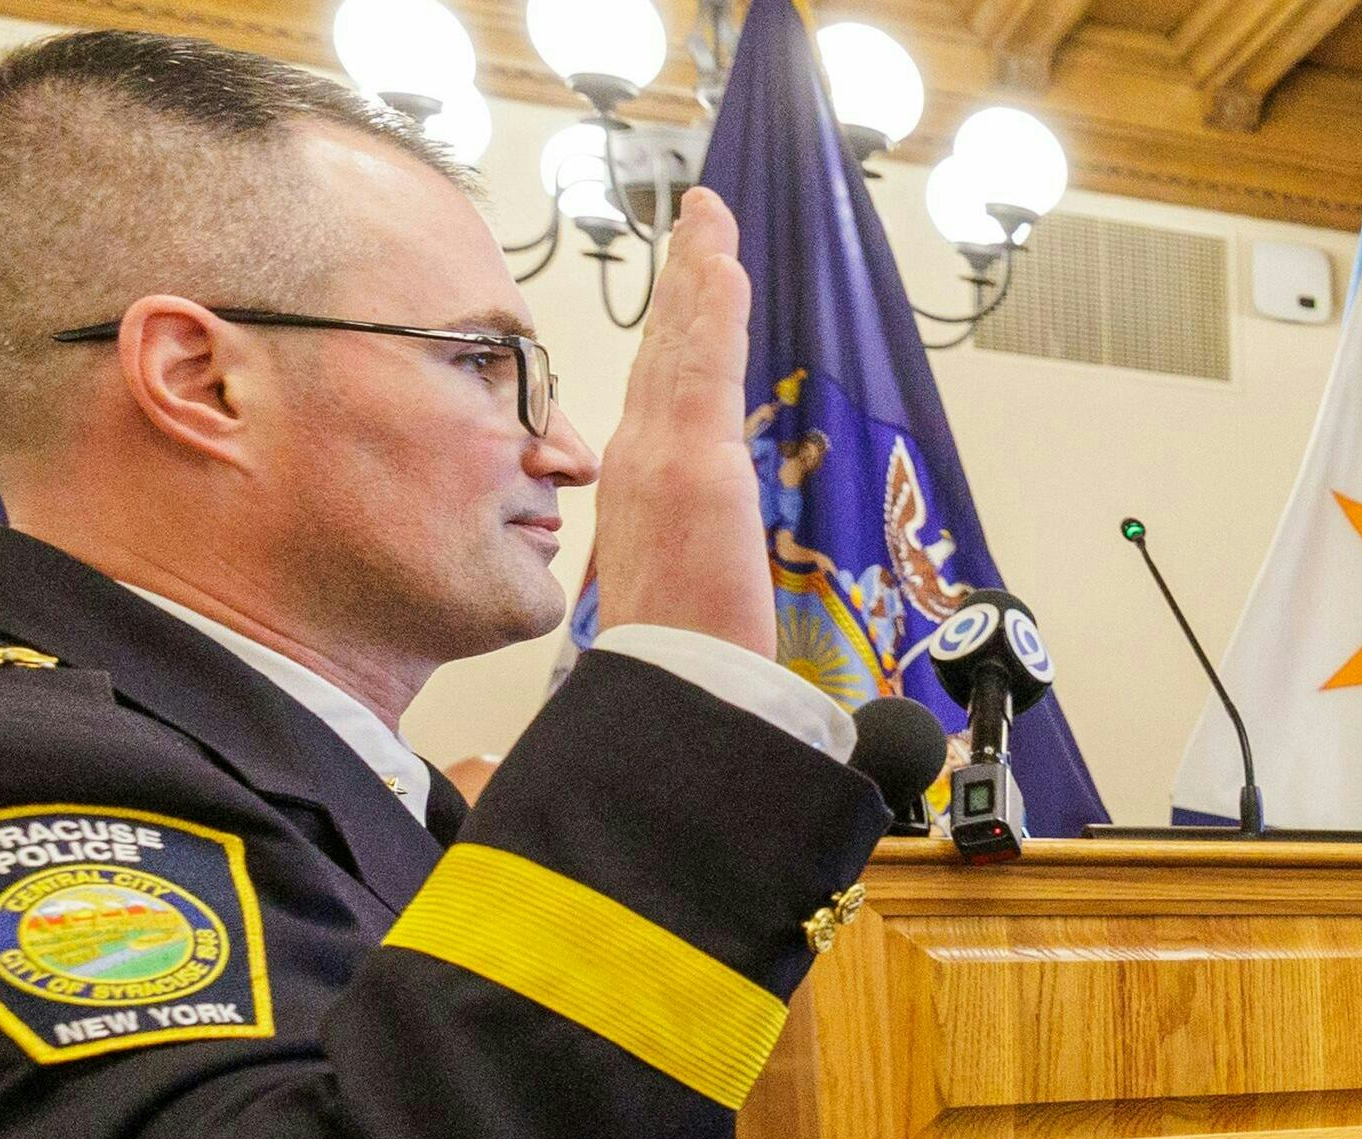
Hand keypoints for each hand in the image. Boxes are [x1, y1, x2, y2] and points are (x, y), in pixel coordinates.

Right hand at [580, 190, 771, 658]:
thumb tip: (709, 553)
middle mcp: (639, 460)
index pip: (660, 388)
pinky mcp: (695, 468)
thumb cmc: (682, 659)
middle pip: (664, 350)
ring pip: (681, 345)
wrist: (673, 698)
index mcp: (639, 486)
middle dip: (684, 279)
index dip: (674, 328)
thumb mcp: (681, 587)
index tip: (690, 280)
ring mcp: (662, 459)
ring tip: (713, 218)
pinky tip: (723, 263)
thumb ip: (691, 552)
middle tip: (702, 219)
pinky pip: (705, 370)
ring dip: (699, 275)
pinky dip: (713, 312)